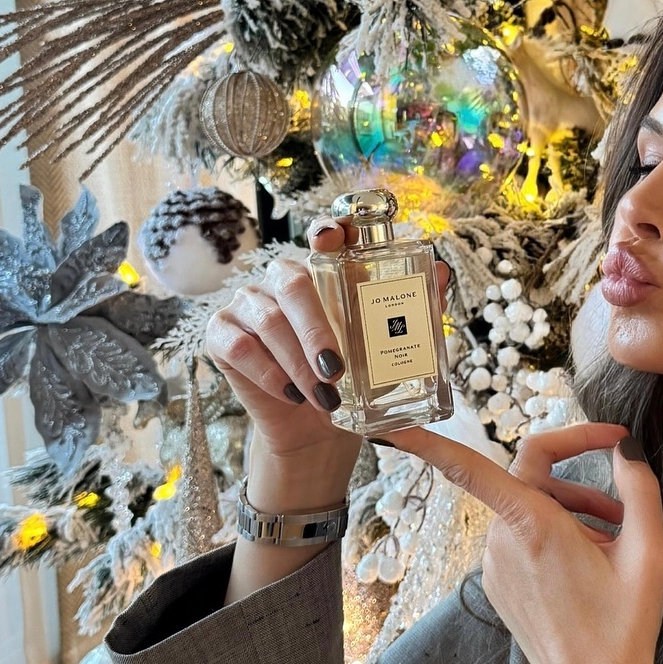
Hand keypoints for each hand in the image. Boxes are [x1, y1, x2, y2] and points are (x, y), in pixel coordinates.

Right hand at [206, 220, 449, 606]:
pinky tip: (291, 393)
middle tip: (337, 369)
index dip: (326, 231)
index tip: (334, 236)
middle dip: (316, 327)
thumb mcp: (385, 351)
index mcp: (323, 275)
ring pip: (266, 318)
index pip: (322, 238)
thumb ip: (412, 312)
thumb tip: (441, 272)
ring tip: (322, 396)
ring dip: (297, 361)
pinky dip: (268, 373)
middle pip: (292, 282)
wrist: (317, 432)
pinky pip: (238, 346)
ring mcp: (248, 305)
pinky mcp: (221, 335)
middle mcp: (282, 281)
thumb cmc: (353, 382)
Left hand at [386, 420, 662, 663]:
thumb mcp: (649, 552)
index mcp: (532, 524)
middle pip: (530, 478)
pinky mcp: (497, 585)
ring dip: (570, 511)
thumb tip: (625, 449)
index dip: (427, 441)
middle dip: (576, 480)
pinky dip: (552, 536)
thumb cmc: (624, 625)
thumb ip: (640, 489)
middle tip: (620, 507)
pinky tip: (588, 565)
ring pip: (528, 509)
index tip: (396, 424)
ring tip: (613, 543)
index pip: (467, 466)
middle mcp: (501, 541)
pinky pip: (520, 538)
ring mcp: (494, 566)